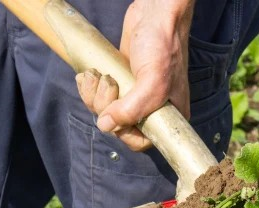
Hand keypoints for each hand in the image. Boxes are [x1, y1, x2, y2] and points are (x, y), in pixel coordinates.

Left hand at [75, 0, 194, 150]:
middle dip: (105, 107)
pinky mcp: (121, 83)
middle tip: (108, 83)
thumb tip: (106, 126)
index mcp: (169, 116)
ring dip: (93, 96)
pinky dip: (90, 88)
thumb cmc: (162, 46)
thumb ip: (132, 109)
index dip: (124, 132)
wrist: (154, 15)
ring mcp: (135, 96)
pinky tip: (91, 74)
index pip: (141, 141)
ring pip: (106, 112)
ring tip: (97, 75)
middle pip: (119, 126)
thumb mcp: (153, 81)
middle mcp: (152, 110)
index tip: (117, 112)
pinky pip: (100, 97)